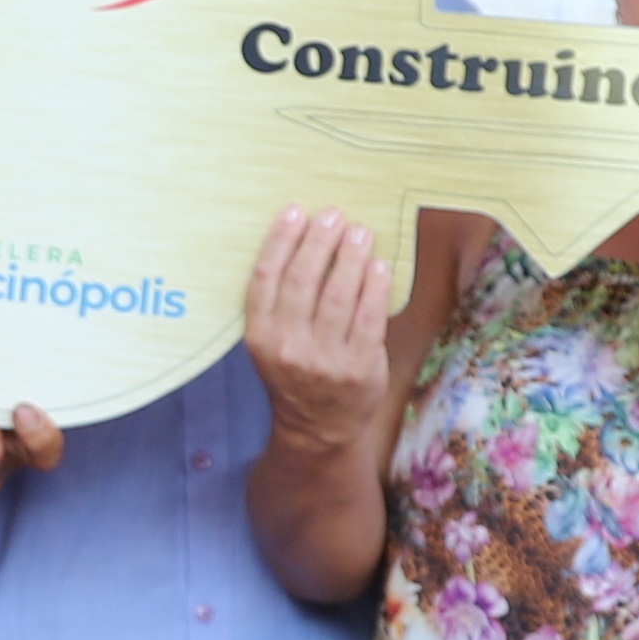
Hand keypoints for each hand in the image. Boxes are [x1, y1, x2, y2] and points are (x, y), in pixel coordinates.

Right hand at [246, 207, 396, 454]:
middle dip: (320, 242)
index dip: (280, 241)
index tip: (295, 212)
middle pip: (303, 281)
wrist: (318, 428)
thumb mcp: (271, 342)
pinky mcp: (359, 367)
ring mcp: (325, 360)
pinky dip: (375, 287)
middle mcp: (288, 347)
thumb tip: (305, 239)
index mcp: (260, 336)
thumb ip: (279, 302)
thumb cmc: (295, 373)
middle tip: (333, 216)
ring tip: (360, 233)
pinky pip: (369, 317)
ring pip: (338, 295)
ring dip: (350, 257)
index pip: (266, 278)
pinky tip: (379, 266)